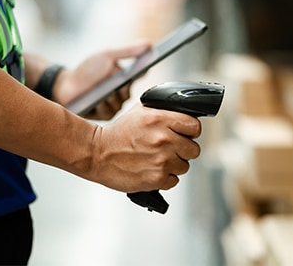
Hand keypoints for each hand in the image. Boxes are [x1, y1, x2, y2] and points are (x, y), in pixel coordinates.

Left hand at [54, 42, 150, 119]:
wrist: (65, 85)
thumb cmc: (87, 70)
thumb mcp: (107, 56)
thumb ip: (127, 51)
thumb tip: (149, 44)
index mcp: (126, 77)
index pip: (141, 74)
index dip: (143, 70)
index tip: (145, 66)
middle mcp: (123, 92)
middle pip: (128, 89)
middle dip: (118, 83)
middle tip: (110, 76)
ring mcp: (115, 104)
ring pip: (119, 101)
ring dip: (107, 94)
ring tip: (98, 90)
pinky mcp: (106, 115)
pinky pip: (109, 110)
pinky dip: (100, 103)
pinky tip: (93, 100)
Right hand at [82, 103, 201, 192]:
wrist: (97, 154)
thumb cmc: (119, 133)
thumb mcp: (141, 111)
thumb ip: (165, 111)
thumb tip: (184, 114)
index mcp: (161, 119)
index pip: (195, 127)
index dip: (190, 132)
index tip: (184, 135)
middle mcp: (164, 139)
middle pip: (194, 149)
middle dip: (183, 150)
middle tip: (168, 149)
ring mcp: (161, 160)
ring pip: (184, 166)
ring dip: (173, 165)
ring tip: (156, 160)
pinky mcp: (156, 178)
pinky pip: (174, 180)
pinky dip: (165, 178)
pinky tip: (152, 170)